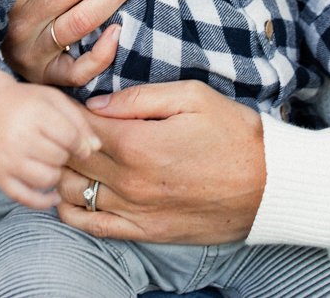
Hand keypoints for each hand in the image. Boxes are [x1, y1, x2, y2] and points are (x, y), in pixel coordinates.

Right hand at [0, 69, 99, 209]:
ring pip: (47, 179)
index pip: (69, 137)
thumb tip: (95, 148)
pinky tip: (54, 194)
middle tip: (58, 147)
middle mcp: (17, 137)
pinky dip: (44, 201)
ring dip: (56, 173)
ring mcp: (6, 160)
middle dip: (65, 154)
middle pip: (59, 158)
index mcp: (33, 113)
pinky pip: (27, 199)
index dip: (81, 143)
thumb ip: (78, 121)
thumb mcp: (54, 100)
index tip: (80, 143)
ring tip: (51, 162)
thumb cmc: (28, 104)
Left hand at [55, 81, 263, 244]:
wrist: (270, 187)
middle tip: (61, 125)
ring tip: (68, 155)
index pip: (77, 125)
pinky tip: (75, 192)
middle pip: (68, 159)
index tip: (64, 101)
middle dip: (59, 139)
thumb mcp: (193, 97)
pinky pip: (91, 226)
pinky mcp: (144, 233)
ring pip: (72, 193)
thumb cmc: (234, 135)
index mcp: (137, 143)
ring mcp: (135, 211)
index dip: (64, 110)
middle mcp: (129, 181)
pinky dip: (73, 209)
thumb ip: (139, 97)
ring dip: (63, 172)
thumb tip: (96, 103)